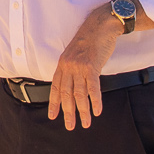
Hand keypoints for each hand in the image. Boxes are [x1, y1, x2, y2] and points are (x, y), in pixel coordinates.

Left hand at [49, 3, 126, 130]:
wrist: (100, 26)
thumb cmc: (90, 40)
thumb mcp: (75, 54)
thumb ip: (72, 69)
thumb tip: (73, 85)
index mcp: (62, 64)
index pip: (55, 88)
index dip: (54, 103)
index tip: (52, 116)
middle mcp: (68, 66)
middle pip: (66, 94)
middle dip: (68, 112)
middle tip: (70, 126)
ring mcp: (79, 66)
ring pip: (80, 94)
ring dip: (82, 111)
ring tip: (86, 123)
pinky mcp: (92, 66)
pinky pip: (93, 88)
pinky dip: (95, 101)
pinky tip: (97, 111)